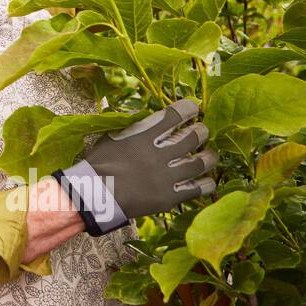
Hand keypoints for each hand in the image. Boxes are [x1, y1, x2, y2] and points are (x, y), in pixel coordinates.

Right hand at [53, 98, 215, 235]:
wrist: (95, 196)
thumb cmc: (98, 165)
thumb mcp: (111, 137)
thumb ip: (131, 127)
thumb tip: (143, 116)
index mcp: (144, 136)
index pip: (175, 115)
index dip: (189, 108)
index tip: (194, 107)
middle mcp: (159, 154)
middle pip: (193, 137)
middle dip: (202, 131)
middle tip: (203, 131)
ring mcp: (166, 176)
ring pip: (200, 162)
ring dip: (209, 156)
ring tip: (210, 154)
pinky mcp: (170, 197)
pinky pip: (197, 188)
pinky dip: (206, 182)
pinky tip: (207, 179)